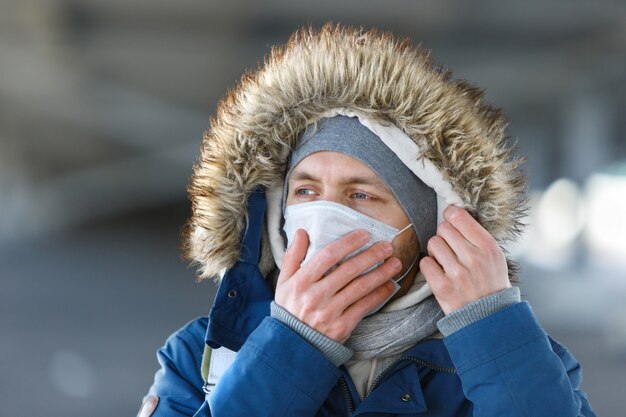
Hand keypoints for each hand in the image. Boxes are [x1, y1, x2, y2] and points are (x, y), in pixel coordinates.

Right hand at [275, 229, 400, 342]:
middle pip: (349, 270)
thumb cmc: (289, 308)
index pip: (328, 255)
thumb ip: (293, 256)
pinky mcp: (342, 326)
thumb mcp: (283, 281)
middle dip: (371, 255)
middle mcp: (316, 295)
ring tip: (395, 264)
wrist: (293, 344)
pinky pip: (364, 306)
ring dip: (381, 274)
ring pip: (360, 287)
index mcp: (301, 281)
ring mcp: (330, 312)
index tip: (364, 234)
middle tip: (387, 247)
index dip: (348, 243)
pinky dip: (379, 295)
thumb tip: (302, 232)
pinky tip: (389, 285)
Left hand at [419, 206, 509, 314]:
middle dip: (444, 236)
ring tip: (445, 261)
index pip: (459, 217)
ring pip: (433, 243)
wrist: (490, 316)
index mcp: (488, 247)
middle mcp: (473, 258)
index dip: (451, 216)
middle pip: (443, 228)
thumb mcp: (494, 256)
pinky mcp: (442, 287)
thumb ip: (476, 236)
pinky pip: (425, 263)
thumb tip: (453, 214)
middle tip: (450, 248)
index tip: (450, 221)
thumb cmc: (490, 283)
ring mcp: (457, 273)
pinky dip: (429, 267)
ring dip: (436, 251)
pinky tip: (439, 273)